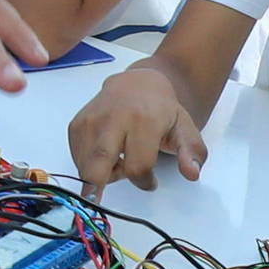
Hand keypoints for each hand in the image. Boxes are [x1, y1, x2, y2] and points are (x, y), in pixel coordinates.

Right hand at [66, 61, 207, 187]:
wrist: (137, 83)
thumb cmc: (162, 111)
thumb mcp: (185, 130)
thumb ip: (191, 153)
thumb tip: (191, 173)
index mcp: (143, 120)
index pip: (136, 168)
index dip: (144, 182)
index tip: (150, 181)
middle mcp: (113, 118)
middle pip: (97, 168)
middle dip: (103, 186)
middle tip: (113, 185)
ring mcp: (91, 120)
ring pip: (86, 166)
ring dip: (100, 174)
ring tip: (118, 160)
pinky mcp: (76, 124)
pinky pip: (76, 157)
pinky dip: (89, 164)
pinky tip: (105, 154)